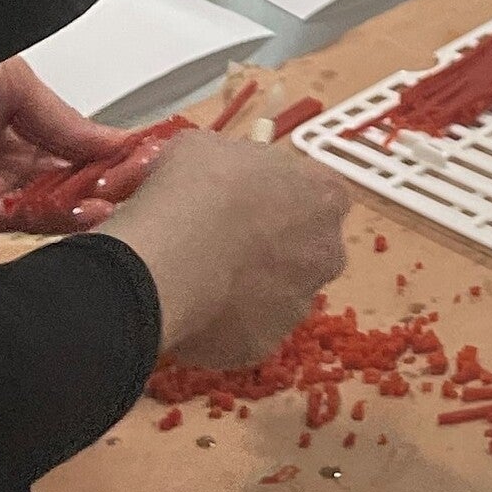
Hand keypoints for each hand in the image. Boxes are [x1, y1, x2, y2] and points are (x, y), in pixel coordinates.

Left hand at [0, 59, 138, 231]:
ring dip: (86, 203)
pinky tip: (86, 207)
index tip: (145, 157)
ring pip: (45, 204)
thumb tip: (113, 142)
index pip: (70, 147)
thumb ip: (65, 121)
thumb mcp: (18, 83)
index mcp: (10, 119)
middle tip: (142, 183)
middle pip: (63, 180)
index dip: (108, 154)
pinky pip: (16, 219)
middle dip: (104, 183)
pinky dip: (55, 215)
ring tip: (122, 197)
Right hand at [102, 132, 349, 365]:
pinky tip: (192, 307)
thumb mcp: (209, 147)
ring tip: (200, 277)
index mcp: (324, 196)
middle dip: (274, 247)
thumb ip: (236, 162)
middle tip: (225, 241)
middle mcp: (326, 252)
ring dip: (250, 288)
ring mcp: (299, 303)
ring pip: (279, 294)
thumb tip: (225, 173)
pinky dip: (224, 322)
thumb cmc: (192, 190)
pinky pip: (246, 330)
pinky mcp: (264, 344)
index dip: (283, 197)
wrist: (165, 261)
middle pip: (307, 248)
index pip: (320, 195)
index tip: (250, 200)